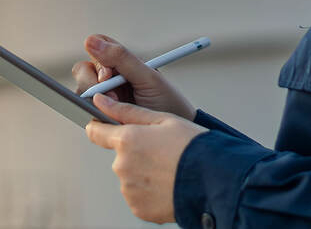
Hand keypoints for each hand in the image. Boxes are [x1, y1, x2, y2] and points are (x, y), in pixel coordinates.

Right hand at [71, 35, 196, 119]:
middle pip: (83, 69)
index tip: (108, 74)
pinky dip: (95, 114)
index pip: (97, 46)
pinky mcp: (101, 116)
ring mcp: (104, 97)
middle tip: (113, 95)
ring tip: (118, 108)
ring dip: (95, 99)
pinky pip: (86, 111)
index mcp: (122, 62)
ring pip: (81, 90)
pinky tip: (111, 118)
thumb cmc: (166, 102)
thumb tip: (90, 40)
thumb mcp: (148, 77)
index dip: (97, 57)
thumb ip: (121, 58)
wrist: (173, 136)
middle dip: (92, 82)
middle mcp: (110, 77)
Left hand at [86, 94, 206, 223]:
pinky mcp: (138, 208)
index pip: (96, 132)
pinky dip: (149, 190)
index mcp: (126, 140)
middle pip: (120, 155)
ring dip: (143, 172)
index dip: (100, 127)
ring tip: (169, 169)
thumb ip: (127, 111)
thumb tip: (100, 101)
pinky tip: (168, 184)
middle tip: (161, 151)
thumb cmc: (191, 146)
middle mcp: (122, 166)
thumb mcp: (163, 119)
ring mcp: (129, 190)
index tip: (105, 127)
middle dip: (135, 151)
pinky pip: (138, 195)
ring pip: (130, 175)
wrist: (213, 180)